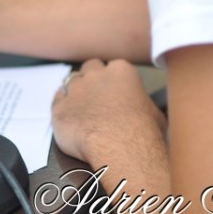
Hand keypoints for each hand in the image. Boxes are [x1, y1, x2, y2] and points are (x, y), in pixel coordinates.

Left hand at [51, 58, 166, 164]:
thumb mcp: (155, 114)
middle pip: (90, 67)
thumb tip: (146, 113)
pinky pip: (57, 101)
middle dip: (92, 79)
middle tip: (97, 98)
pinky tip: (69, 118)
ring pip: (71, 82)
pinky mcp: (59, 108)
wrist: (119, 146)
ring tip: (82, 111)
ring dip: (76, 93)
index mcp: (121, 70)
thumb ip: (144, 105)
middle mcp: (95, 74)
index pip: (113, 67)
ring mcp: (75, 89)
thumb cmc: (142, 132)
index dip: (113, 81)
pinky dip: (62, 107)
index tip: (114, 92)